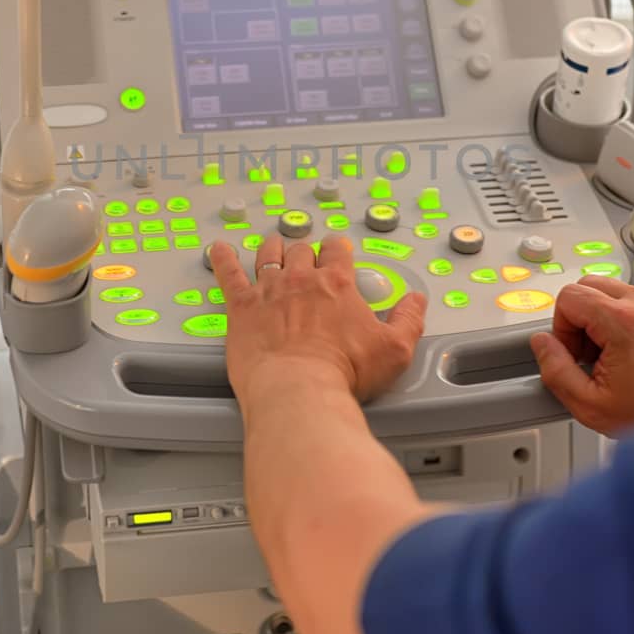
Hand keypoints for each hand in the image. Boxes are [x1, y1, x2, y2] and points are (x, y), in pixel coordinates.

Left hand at [209, 233, 426, 405]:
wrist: (299, 389)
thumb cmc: (344, 372)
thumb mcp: (394, 349)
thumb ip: (408, 320)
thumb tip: (416, 301)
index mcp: (337, 284)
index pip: (338, 252)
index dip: (338, 249)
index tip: (338, 249)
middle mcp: (301, 280)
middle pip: (302, 251)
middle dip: (305, 250)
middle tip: (305, 253)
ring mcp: (269, 291)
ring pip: (268, 256)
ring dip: (272, 248)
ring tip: (271, 244)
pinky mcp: (241, 308)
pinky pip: (229, 274)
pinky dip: (222, 259)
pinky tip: (218, 250)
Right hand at [530, 276, 633, 434]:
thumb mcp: (590, 404)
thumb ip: (555, 370)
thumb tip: (543, 344)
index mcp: (623, 321)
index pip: (569, 296)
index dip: (562, 327)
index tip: (575, 352)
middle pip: (590, 284)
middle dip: (581, 317)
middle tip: (592, 352)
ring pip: (616, 291)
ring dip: (606, 317)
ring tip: (617, 354)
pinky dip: (632, 319)